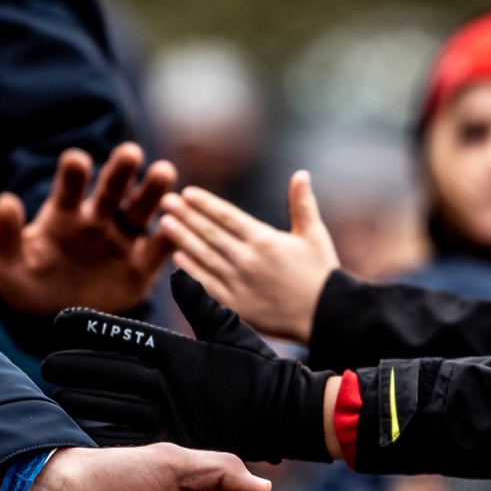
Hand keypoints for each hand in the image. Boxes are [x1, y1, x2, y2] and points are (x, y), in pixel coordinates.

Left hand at [0, 144, 177, 316]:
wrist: (52, 322)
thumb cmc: (28, 283)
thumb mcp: (7, 263)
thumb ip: (5, 234)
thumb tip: (4, 200)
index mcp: (64, 213)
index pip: (70, 186)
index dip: (74, 172)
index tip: (77, 159)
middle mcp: (97, 219)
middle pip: (113, 189)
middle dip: (121, 170)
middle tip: (130, 152)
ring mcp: (121, 241)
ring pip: (141, 209)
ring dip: (153, 190)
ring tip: (163, 171)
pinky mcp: (141, 267)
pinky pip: (160, 249)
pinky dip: (170, 236)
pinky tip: (175, 225)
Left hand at [43, 271, 334, 461]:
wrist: (289, 414)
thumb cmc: (260, 369)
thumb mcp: (231, 326)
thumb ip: (200, 299)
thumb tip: (179, 271)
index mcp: (175, 349)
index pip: (119, 333)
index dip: (86, 327)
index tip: (60, 322)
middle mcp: (165, 381)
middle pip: (104, 370)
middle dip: (71, 364)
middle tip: (46, 362)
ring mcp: (167, 413)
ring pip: (107, 404)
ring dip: (77, 397)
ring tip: (54, 392)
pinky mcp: (173, 441)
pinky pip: (127, 438)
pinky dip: (99, 432)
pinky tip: (78, 428)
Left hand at [161, 172, 339, 343]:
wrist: (326, 316)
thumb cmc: (321, 274)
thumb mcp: (315, 235)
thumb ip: (303, 204)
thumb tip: (301, 173)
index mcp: (266, 241)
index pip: (228, 217)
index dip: (206, 204)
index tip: (187, 193)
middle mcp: (248, 260)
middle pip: (210, 234)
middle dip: (186, 216)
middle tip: (166, 201)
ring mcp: (239, 284)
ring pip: (204, 257)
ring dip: (182, 239)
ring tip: (164, 223)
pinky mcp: (236, 306)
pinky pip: (207, 286)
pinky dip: (191, 272)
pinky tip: (177, 258)